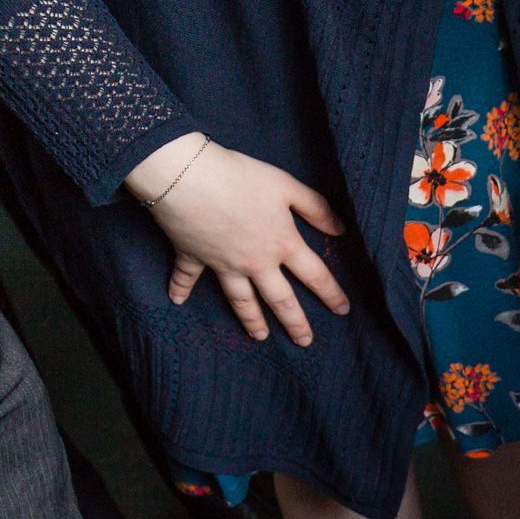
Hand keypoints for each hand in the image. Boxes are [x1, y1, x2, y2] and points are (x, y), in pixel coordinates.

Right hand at [127, 134, 351, 345]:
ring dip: (250, 319)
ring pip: (241, 299)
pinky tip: (176, 300)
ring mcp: (223, 263)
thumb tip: (340, 230)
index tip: (343, 310)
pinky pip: (187, 276)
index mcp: (282, 243)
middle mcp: (255, 262)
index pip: (315, 275)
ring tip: (260, 336)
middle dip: (295, 322)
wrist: (187, 178)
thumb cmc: (241, 177)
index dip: (331, 293)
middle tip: (305, 342)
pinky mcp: (193, 256)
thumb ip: (316, 208)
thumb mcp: (286, 186)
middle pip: (280, 299)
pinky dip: (179, 287)